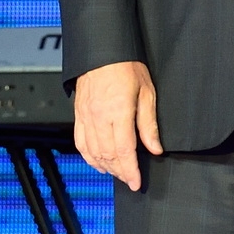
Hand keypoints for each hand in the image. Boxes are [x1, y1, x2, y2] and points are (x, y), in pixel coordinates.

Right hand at [73, 60, 161, 190]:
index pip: (125, 151)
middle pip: (109, 155)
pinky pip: (81, 143)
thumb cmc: (126, 66)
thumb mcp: (146, 92)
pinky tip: (98, 163)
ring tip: (118, 173)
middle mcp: (99, 118)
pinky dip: (89, 157)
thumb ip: (149, 123)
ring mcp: (86, 117)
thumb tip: (155, 148)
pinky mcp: (78, 115)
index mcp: (118, 112)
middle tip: (130, 179)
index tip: (136, 183)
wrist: (102, 51)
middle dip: (120, 172)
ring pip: (93, 152)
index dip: (131, 171)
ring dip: (106, 167)